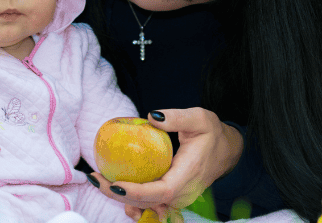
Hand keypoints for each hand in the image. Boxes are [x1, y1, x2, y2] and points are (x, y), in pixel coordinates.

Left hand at [87, 108, 242, 213]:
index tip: (116, 184)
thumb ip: (177, 117)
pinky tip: (113, 189)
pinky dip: (130, 200)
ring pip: (145, 205)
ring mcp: (176, 198)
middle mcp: (181, 193)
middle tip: (95, 177)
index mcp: (187, 176)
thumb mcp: (200, 118)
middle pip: (147, 202)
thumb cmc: (212, 134)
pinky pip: (148, 204)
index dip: (137, 192)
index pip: (161, 191)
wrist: (226, 152)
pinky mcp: (170, 197)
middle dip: (118, 194)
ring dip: (120, 197)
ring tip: (98, 180)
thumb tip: (152, 117)